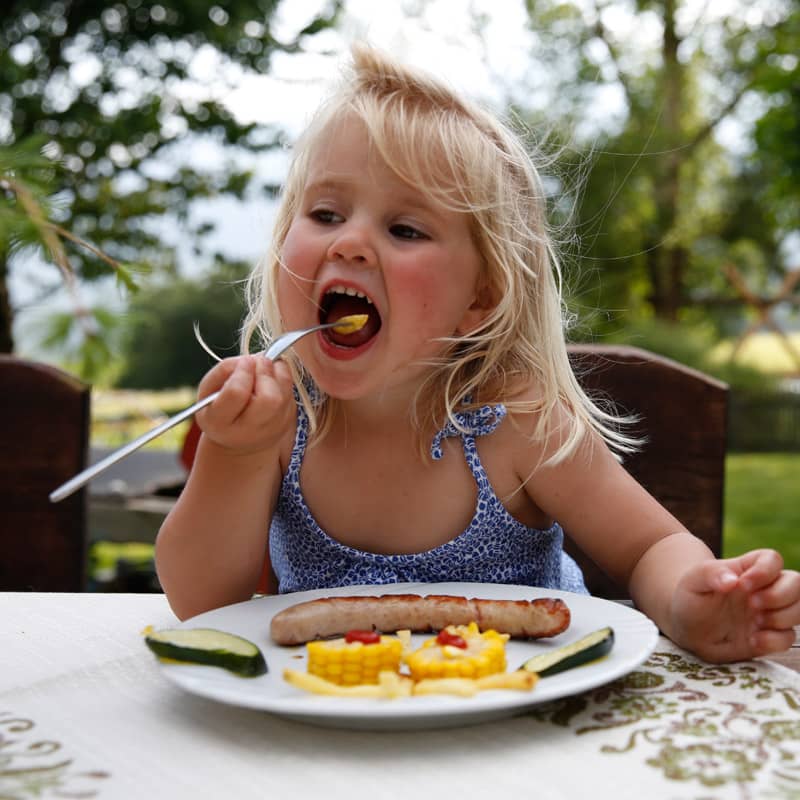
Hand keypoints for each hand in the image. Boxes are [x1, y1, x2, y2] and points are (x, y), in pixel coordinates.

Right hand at [194, 355, 293, 454]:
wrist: (237, 438)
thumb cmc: (219, 406)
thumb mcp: (209, 389)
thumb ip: (224, 369)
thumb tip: (250, 360)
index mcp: (219, 423)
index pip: (236, 392)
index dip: (242, 371)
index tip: (243, 361)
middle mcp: (247, 431)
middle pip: (268, 398)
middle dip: (265, 372)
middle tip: (257, 361)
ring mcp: (272, 429)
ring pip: (284, 394)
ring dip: (276, 371)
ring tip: (263, 367)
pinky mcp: (287, 422)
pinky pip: (291, 392)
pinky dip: (283, 377)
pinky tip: (270, 378)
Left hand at [670, 549, 799, 662]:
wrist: (687, 627)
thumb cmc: (691, 596)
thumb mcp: (694, 581)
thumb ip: (711, 574)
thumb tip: (732, 580)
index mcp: (747, 570)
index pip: (772, 559)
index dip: (765, 570)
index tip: (742, 584)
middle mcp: (764, 589)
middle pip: (796, 583)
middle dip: (779, 595)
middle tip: (752, 604)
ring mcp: (769, 613)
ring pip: (798, 610)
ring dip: (781, 617)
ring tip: (754, 623)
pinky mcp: (769, 636)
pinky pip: (788, 638)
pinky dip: (774, 641)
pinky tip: (752, 640)